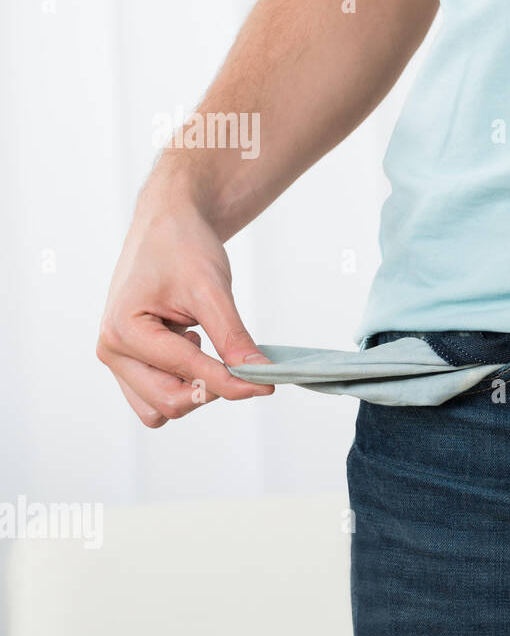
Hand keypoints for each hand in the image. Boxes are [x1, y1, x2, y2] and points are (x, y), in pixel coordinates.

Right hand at [96, 180, 272, 426]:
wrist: (167, 226)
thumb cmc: (182, 248)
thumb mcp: (212, 289)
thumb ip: (233, 336)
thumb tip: (259, 375)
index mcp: (123, 330)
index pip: (188, 372)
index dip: (234, 382)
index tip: (270, 383)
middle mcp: (112, 351)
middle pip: (171, 402)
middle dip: (213, 389)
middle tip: (244, 363)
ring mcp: (119, 360)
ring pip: (161, 408)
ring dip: (195, 391)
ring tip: (206, 346)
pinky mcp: (132, 363)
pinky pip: (157, 397)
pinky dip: (184, 385)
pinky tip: (193, 348)